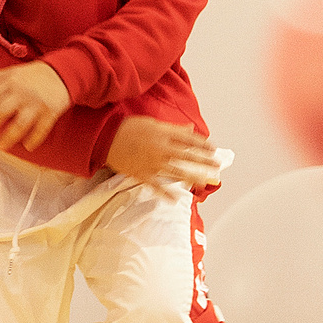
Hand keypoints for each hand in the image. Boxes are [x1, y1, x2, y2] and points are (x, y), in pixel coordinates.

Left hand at [0, 62, 71, 152]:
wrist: (62, 72)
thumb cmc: (33, 75)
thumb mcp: (12, 72)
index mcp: (11, 81)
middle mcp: (23, 92)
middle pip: (1, 112)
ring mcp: (37, 103)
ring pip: (20, 124)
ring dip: (9, 137)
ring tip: (1, 145)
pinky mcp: (51, 111)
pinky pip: (41, 129)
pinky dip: (34, 140)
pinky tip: (27, 146)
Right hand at [104, 117, 220, 186]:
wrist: (106, 139)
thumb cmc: (129, 128)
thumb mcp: (152, 123)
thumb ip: (172, 128)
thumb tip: (189, 129)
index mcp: (163, 135)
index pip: (188, 140)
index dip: (202, 144)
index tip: (213, 149)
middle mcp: (161, 149)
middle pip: (187, 156)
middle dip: (204, 161)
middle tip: (217, 165)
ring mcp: (152, 164)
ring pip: (176, 172)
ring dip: (192, 177)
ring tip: (204, 182)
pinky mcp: (142, 174)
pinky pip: (156, 185)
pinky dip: (165, 193)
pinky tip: (175, 199)